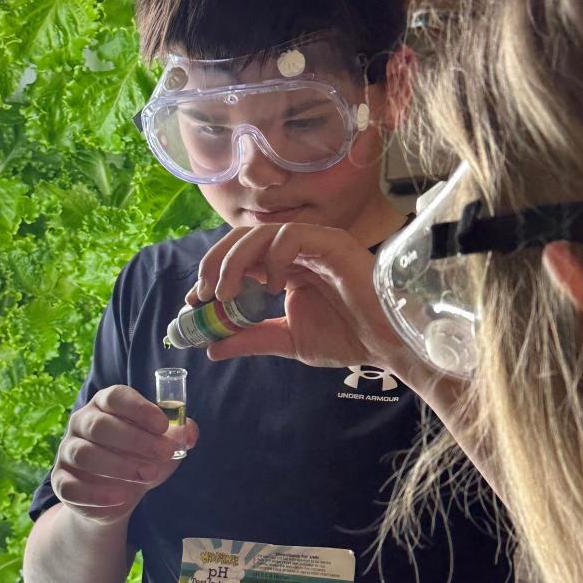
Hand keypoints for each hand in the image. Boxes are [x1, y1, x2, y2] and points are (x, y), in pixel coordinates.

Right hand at [51, 385, 197, 525]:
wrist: (116, 496)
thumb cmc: (139, 459)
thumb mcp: (162, 445)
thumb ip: (178, 435)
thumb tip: (189, 432)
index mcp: (104, 405)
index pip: (115, 396)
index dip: (139, 409)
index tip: (163, 426)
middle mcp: (81, 423)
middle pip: (99, 425)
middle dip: (135, 440)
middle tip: (164, 454)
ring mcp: (67, 451)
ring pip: (84, 454)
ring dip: (119, 466)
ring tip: (148, 476)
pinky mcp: (61, 481)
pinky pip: (71, 486)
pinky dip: (97, 494)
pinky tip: (122, 497)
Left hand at [188, 223, 427, 384]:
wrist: (388, 344)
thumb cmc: (347, 337)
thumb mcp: (287, 341)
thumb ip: (251, 339)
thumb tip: (211, 349)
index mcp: (283, 267)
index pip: (239, 259)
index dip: (212, 276)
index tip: (195, 302)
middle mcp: (295, 250)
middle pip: (242, 239)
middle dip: (216, 263)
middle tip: (204, 293)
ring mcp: (313, 243)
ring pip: (261, 233)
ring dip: (236, 261)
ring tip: (228, 293)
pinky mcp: (331, 242)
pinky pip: (291, 236)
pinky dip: (273, 258)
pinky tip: (273, 287)